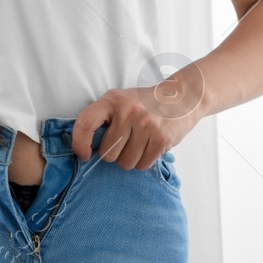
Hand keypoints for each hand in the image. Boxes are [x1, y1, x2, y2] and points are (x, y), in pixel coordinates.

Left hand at [73, 62, 206, 170]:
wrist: (183, 97)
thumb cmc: (146, 103)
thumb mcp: (122, 100)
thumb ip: (104, 118)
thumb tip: (86, 149)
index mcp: (113, 100)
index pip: (85, 124)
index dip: (79, 144)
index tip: (84, 154)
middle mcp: (128, 111)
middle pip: (107, 153)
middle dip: (114, 154)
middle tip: (126, 143)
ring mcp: (146, 125)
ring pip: (125, 163)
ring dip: (130, 160)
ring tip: (139, 144)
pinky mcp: (161, 138)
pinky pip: (142, 165)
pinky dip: (144, 161)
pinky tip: (150, 147)